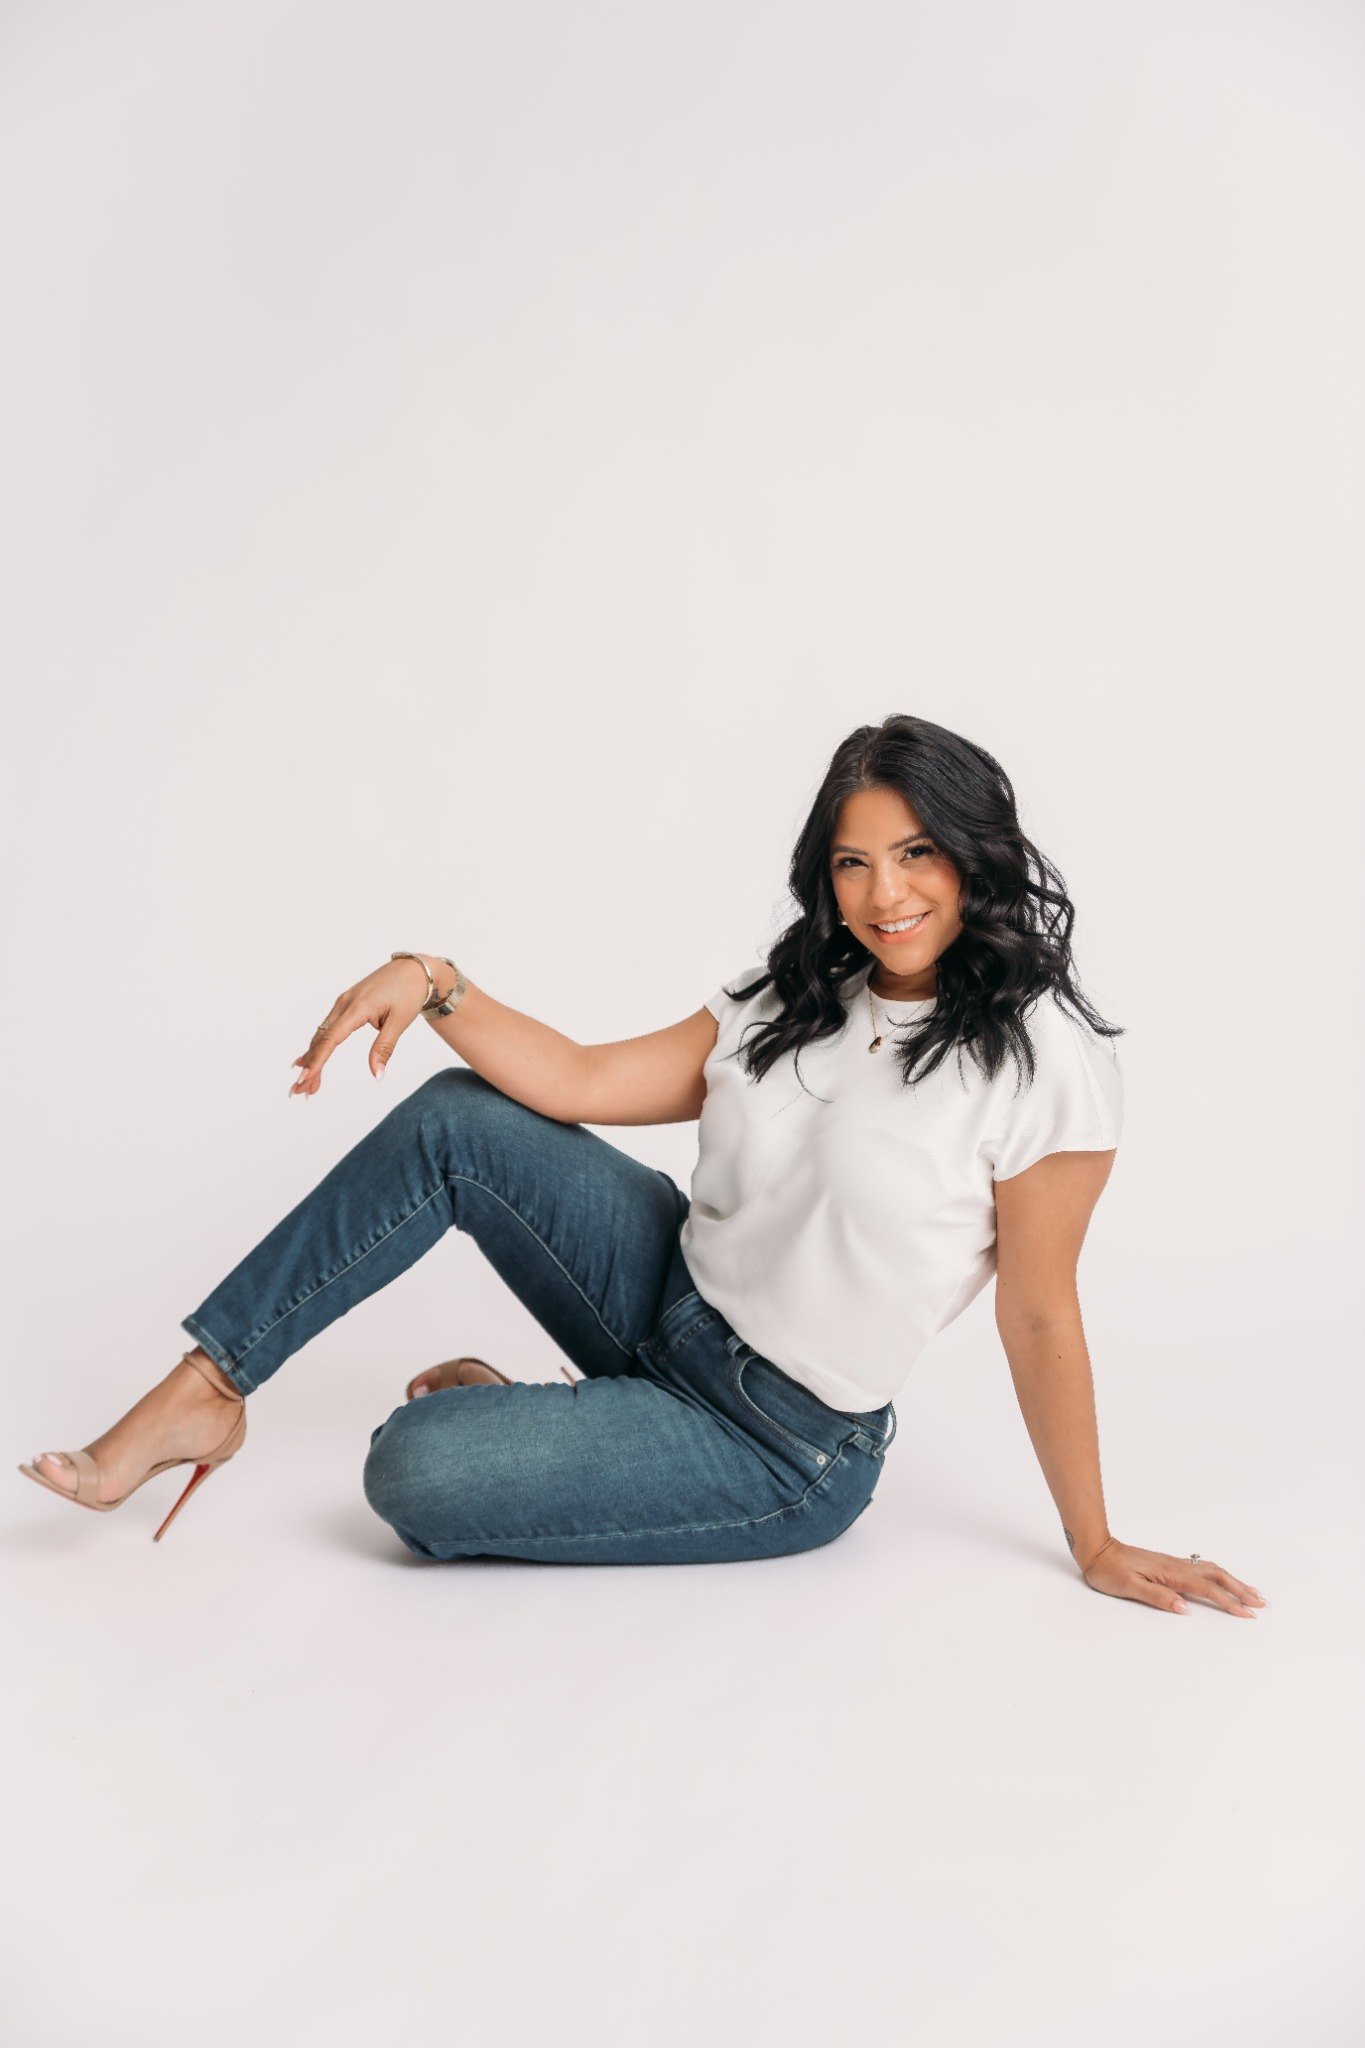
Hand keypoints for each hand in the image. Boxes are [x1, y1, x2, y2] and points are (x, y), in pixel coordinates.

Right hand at [289, 957, 430, 1094]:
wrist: (414, 970)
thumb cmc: (409, 993)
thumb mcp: (400, 1022)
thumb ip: (384, 1048)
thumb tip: (377, 1076)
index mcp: (357, 1007)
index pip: (332, 1038)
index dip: (317, 1060)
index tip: (305, 1078)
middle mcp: (344, 1004)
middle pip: (321, 1039)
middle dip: (310, 1066)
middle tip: (299, 1091)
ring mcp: (343, 1003)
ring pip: (322, 1035)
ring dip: (313, 1059)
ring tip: (307, 1085)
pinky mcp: (346, 1005)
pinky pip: (328, 1028)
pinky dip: (321, 1047)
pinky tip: (310, 1061)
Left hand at [1079, 1536, 1266, 1617]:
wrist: (1097, 1550)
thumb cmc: (1109, 1571)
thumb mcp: (1128, 1587)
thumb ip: (1156, 1597)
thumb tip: (1184, 1608)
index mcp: (1170, 1574)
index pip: (1207, 1590)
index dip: (1228, 1602)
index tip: (1247, 1614)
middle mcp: (1177, 1566)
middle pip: (1217, 1576)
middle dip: (1241, 1590)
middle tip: (1262, 1604)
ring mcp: (1174, 1564)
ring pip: (1212, 1571)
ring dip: (1234, 1581)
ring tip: (1252, 1592)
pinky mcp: (1169, 1565)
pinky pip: (1202, 1569)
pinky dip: (1219, 1576)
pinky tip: (1223, 1580)